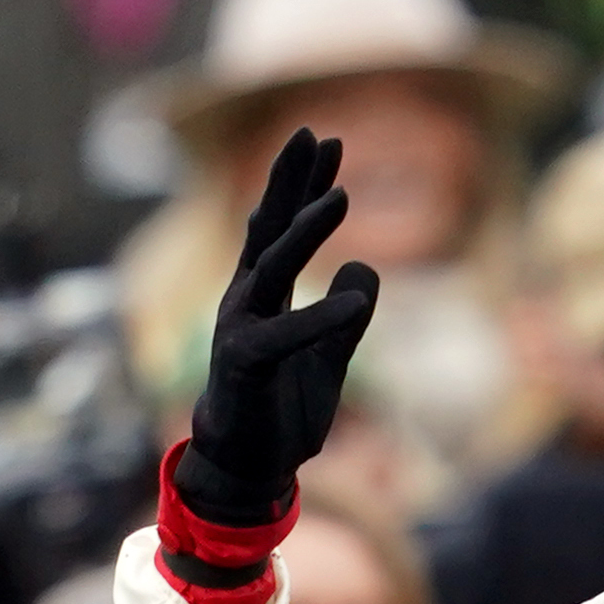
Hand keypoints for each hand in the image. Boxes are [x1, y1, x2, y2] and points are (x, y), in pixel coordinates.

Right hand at [173, 130, 378, 529]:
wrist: (248, 469)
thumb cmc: (282, 410)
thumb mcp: (330, 356)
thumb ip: (346, 314)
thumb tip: (364, 267)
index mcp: (265, 294)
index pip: (285, 226)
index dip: (307, 185)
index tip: (328, 142)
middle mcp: (246, 300)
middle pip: (269, 227)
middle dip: (291, 180)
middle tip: (312, 133)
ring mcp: (239, 328)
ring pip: (272, 267)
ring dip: (306, 231)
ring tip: (342, 198)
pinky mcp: (244, 365)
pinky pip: (286, 335)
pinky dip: (321, 319)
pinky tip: (354, 303)